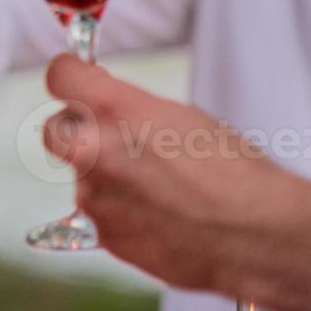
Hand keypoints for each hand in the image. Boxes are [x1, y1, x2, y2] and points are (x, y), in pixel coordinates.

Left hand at [42, 55, 310, 296]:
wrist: (257, 234)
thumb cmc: (232, 172)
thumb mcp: (180, 116)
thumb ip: (128, 109)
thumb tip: (104, 109)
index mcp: (114, 110)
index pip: (61, 76)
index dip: (70, 76)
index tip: (76, 80)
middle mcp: (92, 150)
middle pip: (53, 130)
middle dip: (74, 131)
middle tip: (107, 137)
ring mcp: (94, 196)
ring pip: (83, 177)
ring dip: (107, 178)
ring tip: (158, 189)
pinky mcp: (102, 233)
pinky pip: (100, 214)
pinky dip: (121, 212)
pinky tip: (159, 215)